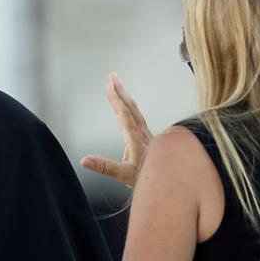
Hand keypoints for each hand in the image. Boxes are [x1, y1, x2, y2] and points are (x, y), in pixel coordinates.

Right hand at [81, 72, 153, 187]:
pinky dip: (132, 109)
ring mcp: (148, 137)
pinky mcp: (150, 141)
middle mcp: (144, 135)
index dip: (116, 99)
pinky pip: (140, 119)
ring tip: (119, 88)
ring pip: (137, 112)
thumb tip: (84, 160)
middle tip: (113, 76)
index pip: (124, 114)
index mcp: (136, 139)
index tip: (108, 85)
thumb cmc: (151, 180)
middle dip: (121, 91)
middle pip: (131, 108)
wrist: (175, 184)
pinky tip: (130, 111)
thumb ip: (104, 166)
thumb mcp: (124, 175)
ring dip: (126, 98)